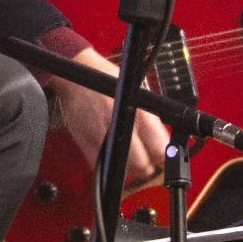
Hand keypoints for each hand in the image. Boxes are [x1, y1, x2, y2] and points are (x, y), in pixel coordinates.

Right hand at [52, 47, 169, 189]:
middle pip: (141, 164)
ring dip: (130, 167)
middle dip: (148, 166)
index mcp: (136, 110)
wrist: (79, 72)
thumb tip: (162, 143)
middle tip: (148, 159)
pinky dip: (111, 165)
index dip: (164, 156)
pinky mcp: (85, 142)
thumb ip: (150, 121)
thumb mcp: (137, 93)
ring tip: (131, 155)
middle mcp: (119, 124)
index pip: (157, 147)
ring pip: (122, 169)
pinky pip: (102, 166)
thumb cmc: (108, 79)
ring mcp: (101, 135)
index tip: (164, 157)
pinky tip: (114, 153)